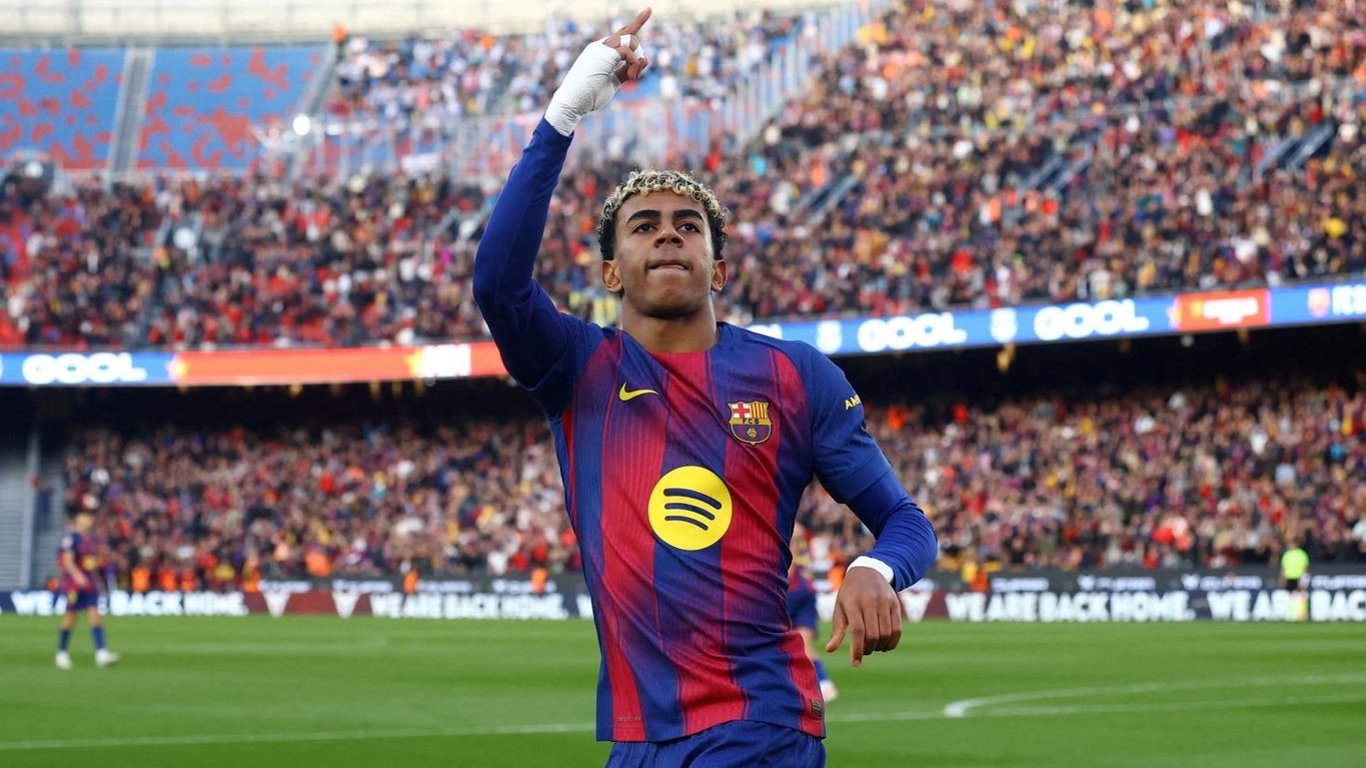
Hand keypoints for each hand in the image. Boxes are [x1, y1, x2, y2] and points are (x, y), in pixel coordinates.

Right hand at [544, 8, 651, 135]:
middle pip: (628, 32)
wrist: (571, 103)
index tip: (648, 10)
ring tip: (633, 78)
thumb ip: (626, 71)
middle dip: (639, 49)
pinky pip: (628, 50)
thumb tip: (645, 60)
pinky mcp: (604, 53)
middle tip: (635, 76)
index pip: (621, 34)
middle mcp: (600, 46)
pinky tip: (632, 77)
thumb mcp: (613, 82)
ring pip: (630, 39)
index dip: (637, 22)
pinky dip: (635, 63)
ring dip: (637, 59)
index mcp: (600, 51)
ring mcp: (601, 48)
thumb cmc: (589, 95)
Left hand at [825, 566, 902, 666]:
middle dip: (868, 649)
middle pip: (873, 634)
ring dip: (880, 647)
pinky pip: (897, 629)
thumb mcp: (840, 607)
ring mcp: (884, 602)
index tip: (856, 663)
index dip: (857, 649)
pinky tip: (886, 645)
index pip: (858, 631)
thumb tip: (829, 650)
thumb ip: (838, 630)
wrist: (868, 571)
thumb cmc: (850, 594)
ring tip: (874, 647)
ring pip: (886, 633)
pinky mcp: (895, 604)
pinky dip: (892, 641)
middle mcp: (870, 601)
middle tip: (864, 651)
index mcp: (853, 603)